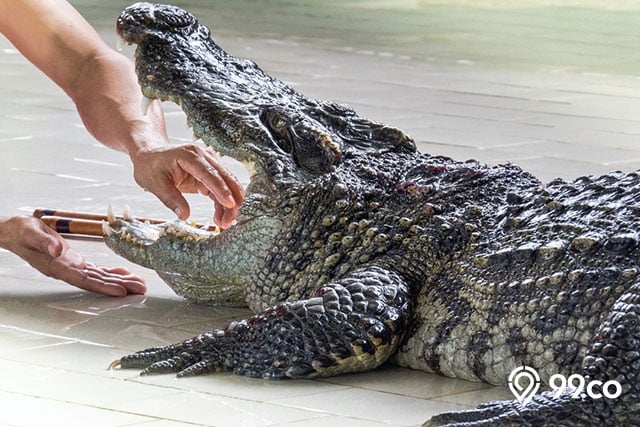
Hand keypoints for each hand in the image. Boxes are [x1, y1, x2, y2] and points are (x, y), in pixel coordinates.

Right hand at [0, 216, 146, 295]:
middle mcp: (67, 271)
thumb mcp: (31, 232)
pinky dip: (111, 271)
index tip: (121, 291)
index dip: (104, 286)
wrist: (15, 231)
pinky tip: (124, 273)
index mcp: (58, 267)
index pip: (85, 280)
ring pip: (100, 277)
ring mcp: (72, 267)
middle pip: (97, 282)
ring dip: (119, 280)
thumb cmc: (22, 232)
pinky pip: (96, 270)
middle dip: (120, 286)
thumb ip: (44, 242)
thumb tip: (58, 249)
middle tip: (140, 288)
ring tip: (138, 283)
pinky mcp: (75, 262)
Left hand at [130, 143, 244, 227]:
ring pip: (227, 184)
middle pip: (225, 178)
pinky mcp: (209, 174)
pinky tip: (220, 217)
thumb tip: (184, 216)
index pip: (210, 173)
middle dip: (231, 200)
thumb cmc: (150, 166)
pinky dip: (223, 203)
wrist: (150, 155)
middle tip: (229, 221)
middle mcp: (204, 156)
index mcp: (190, 155)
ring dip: (229, 204)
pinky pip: (220, 190)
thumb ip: (171, 199)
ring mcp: (208, 164)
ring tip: (224, 223)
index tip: (230, 204)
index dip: (221, 189)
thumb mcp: (155, 184)